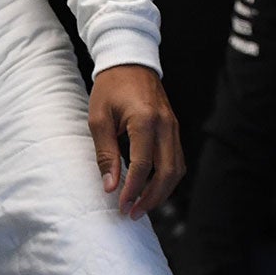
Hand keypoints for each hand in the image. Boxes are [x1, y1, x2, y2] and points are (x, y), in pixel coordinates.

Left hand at [88, 64, 183, 219]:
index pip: (143, 164)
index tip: (122, 205)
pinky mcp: (174, 129)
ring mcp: (173, 126)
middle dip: (151, 198)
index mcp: (145, 120)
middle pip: (168, 172)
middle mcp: (165, 125)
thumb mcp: (98, 119)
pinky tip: (150, 188)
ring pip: (177, 169)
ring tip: (141, 206)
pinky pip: (177, 160)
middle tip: (133, 213)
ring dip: (161, 192)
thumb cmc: (110, 88)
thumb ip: (105, 154)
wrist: (129, 62)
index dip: (133, 189)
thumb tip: (110, 186)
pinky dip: (166, 178)